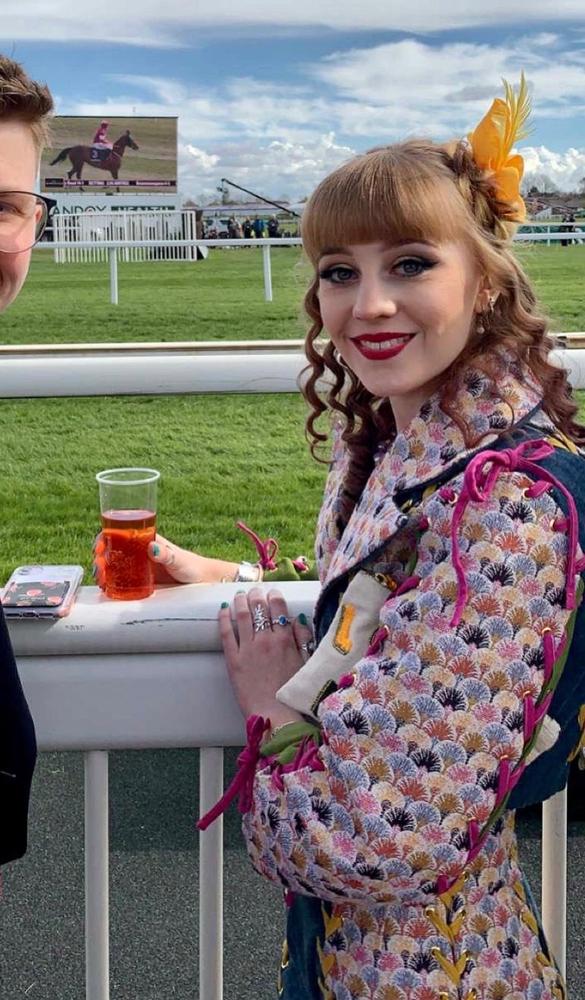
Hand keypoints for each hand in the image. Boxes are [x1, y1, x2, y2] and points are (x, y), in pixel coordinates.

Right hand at [92, 532, 236, 587]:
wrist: (201, 581)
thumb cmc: (191, 566)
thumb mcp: (179, 559)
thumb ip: (167, 555)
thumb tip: (152, 548)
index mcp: (145, 541)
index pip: (119, 534)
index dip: (104, 538)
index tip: (98, 547)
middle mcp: (138, 552)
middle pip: (112, 550)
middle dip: (99, 557)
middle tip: (98, 568)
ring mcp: (138, 567)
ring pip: (113, 566)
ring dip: (102, 571)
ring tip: (100, 579)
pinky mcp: (140, 582)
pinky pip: (121, 580)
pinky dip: (110, 583)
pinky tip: (105, 588)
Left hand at [218, 587, 313, 720]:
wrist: (275, 714)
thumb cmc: (292, 692)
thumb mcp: (305, 662)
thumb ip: (302, 639)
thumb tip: (297, 619)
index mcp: (285, 640)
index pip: (278, 607)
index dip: (274, 596)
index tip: (273, 593)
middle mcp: (265, 640)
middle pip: (259, 607)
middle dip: (257, 594)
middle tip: (255, 591)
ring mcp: (248, 649)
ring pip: (242, 615)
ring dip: (240, 601)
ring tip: (239, 595)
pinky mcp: (233, 660)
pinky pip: (226, 633)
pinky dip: (224, 619)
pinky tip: (223, 610)